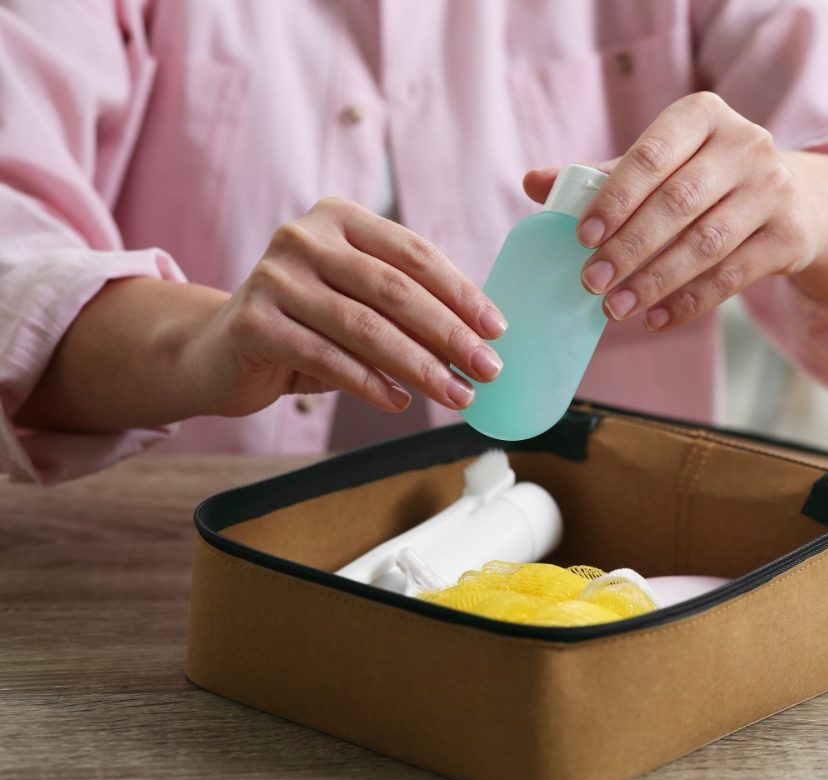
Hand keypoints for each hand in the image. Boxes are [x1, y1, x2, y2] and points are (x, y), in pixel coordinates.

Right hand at [186, 197, 506, 416]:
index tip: (497, 330)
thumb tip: (480, 339)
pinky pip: (327, 359)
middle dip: (449, 334)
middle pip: (395, 290)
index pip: (414, 253)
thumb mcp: (357, 302)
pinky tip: (401, 401)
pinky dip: (371, 384)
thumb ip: (405, 307)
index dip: (461, 292)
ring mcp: (275, 277)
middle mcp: (304, 238)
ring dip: (419, 367)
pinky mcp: (254, 323)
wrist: (217, 351)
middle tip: (487, 369)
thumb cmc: (305, 325)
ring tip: (456, 395)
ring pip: (365, 327)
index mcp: (339, 218)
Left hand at [523, 91, 827, 331]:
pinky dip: (690, 302)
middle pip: (677, 203)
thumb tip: (532, 183)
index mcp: (703, 115)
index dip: (614, 199)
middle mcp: (746, 144)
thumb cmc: (707, 179)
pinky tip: (657, 318)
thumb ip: (601, 177)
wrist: (795, 200)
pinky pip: (733, 276)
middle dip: (629, 248)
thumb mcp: (661, 166)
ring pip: (705, 243)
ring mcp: (774, 189)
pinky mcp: (790, 235)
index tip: (582, 238)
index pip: (650, 157)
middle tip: (590, 282)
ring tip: (615, 309)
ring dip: (654, 281)